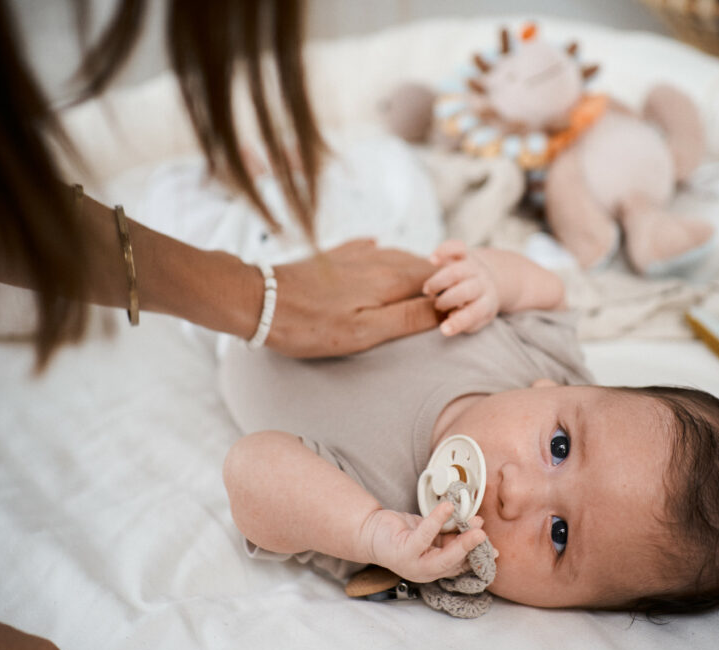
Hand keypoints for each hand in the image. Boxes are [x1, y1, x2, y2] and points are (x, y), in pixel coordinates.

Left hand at [268, 239, 438, 356]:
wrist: (258, 300)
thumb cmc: (310, 325)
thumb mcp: (364, 333)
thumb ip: (407, 319)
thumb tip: (445, 308)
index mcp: (389, 280)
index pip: (436, 281)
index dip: (452, 294)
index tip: (460, 310)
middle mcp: (377, 260)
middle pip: (419, 266)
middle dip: (436, 280)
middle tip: (447, 297)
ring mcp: (354, 255)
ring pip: (395, 255)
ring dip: (412, 267)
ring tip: (421, 280)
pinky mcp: (333, 256)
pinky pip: (366, 247)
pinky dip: (379, 251)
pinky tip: (377, 247)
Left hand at [361, 502, 486, 583]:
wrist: (372, 531)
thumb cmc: (403, 532)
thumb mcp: (431, 535)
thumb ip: (451, 535)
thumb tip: (476, 525)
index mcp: (434, 568)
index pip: (460, 566)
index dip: (477, 559)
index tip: (494, 551)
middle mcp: (425, 571)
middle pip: (454, 563)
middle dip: (471, 549)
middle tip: (484, 535)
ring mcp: (413, 564)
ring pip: (442, 555)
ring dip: (460, 540)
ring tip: (475, 523)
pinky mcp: (403, 550)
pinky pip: (424, 535)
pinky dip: (437, 521)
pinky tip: (447, 507)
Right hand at [422, 240, 499, 335]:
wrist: (492, 280)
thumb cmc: (477, 306)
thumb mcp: (477, 319)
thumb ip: (465, 322)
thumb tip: (449, 318)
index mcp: (486, 303)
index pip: (474, 314)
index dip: (458, 322)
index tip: (443, 330)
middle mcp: (482, 284)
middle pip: (466, 291)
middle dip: (447, 300)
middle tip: (436, 305)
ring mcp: (473, 267)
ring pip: (457, 271)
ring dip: (438, 281)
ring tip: (428, 290)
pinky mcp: (465, 254)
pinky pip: (456, 247)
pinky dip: (444, 250)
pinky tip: (433, 259)